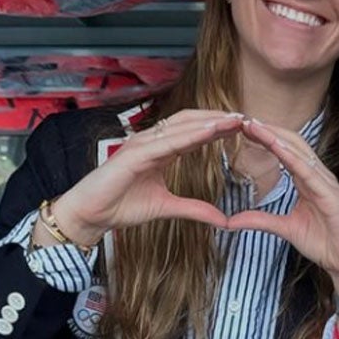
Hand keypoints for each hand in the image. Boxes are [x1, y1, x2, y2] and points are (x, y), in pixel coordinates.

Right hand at [47, 110, 249, 244]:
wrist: (91, 215)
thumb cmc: (121, 206)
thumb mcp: (167, 208)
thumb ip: (195, 209)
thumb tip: (222, 220)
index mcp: (161, 150)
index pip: (194, 132)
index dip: (218, 128)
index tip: (244, 127)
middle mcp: (152, 142)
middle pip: (191, 122)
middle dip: (219, 119)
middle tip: (247, 118)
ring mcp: (142, 145)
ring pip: (182, 126)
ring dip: (210, 121)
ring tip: (236, 120)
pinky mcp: (134, 154)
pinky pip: (167, 141)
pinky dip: (191, 134)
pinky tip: (211, 131)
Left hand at [221, 118, 338, 293]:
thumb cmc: (323, 243)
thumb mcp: (285, 229)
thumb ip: (261, 221)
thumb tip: (232, 220)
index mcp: (307, 180)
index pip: (284, 151)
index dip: (265, 138)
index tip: (242, 128)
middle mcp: (318, 175)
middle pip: (291, 143)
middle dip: (268, 130)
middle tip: (243, 119)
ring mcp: (326, 182)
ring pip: (299, 151)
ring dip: (276, 137)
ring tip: (254, 126)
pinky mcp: (331, 194)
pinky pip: (309, 171)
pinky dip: (292, 157)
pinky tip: (276, 147)